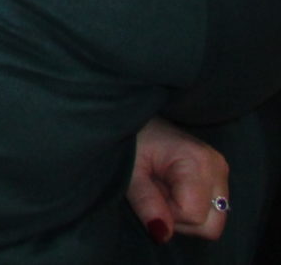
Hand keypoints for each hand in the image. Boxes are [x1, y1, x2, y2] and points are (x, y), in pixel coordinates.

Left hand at [129, 118, 228, 244]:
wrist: (134, 118)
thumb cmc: (130, 140)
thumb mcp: (129, 172)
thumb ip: (145, 202)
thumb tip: (163, 234)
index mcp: (199, 162)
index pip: (193, 216)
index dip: (167, 214)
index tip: (149, 190)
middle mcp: (218, 168)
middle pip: (211, 225)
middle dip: (180, 220)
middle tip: (156, 193)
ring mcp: (221, 173)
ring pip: (213, 222)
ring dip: (184, 215)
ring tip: (162, 188)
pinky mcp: (217, 178)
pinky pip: (210, 211)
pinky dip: (189, 208)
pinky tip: (171, 188)